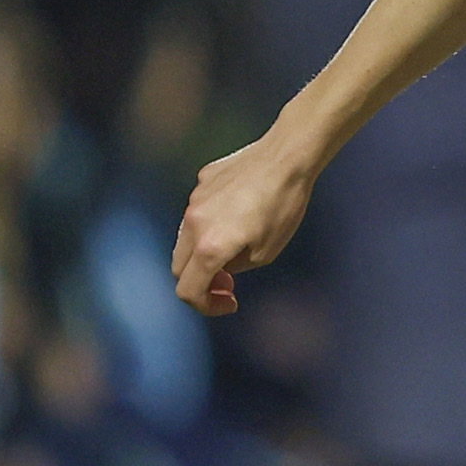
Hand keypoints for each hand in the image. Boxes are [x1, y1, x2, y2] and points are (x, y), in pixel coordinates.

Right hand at [171, 131, 318, 316]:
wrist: (286, 159)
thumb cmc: (283, 207)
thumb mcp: (265, 253)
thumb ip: (234, 266)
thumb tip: (221, 266)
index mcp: (209, 247)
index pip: (188, 290)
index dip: (206, 306)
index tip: (229, 302)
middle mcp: (193, 224)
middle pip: (179, 267)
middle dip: (201, 282)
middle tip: (229, 283)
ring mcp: (194, 200)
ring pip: (185, 238)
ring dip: (202, 254)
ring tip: (234, 249)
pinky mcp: (202, 182)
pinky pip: (198, 212)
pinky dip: (210, 225)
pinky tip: (239, 215)